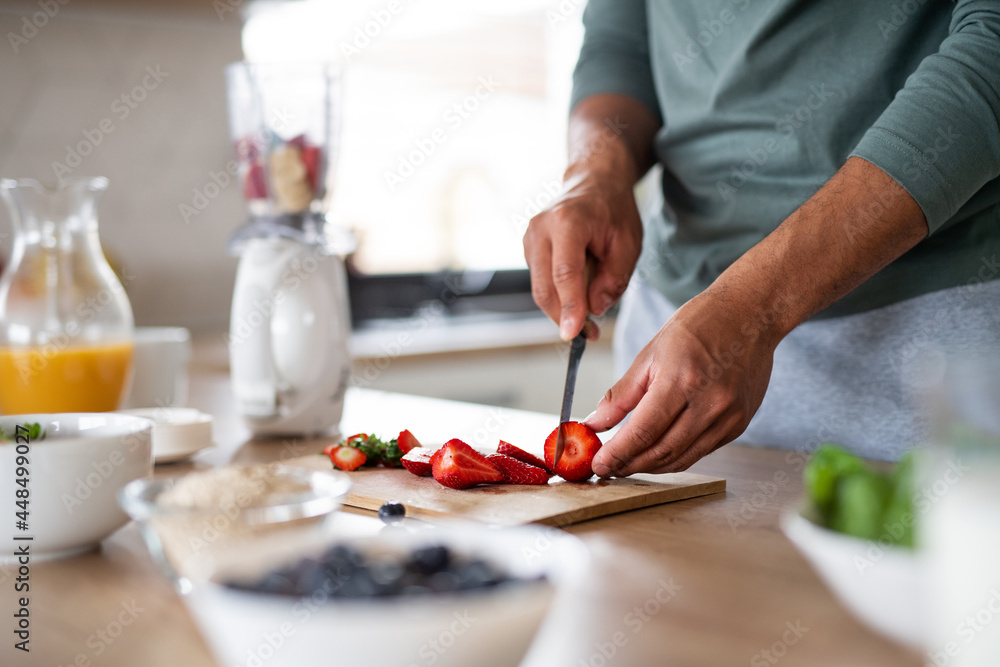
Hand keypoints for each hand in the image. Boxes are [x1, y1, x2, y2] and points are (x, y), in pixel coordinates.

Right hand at [523, 164, 642, 340]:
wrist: (593, 182)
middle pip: (545, 288)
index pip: (564, 273)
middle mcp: (540, 229)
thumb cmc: (613, 210)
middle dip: (565, 317)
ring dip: (562, 310)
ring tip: (589, 318)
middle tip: (589, 335)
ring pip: (541, 289)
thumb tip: (594, 309)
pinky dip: (558, 297)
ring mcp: (529, 238)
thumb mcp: (629, 243)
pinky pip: (542, 282)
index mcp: (568, 221)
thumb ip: (614, 279)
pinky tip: (578, 295)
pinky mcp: (529, 249)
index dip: (569, 307)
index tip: (573, 334)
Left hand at [585, 292, 777, 473]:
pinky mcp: (740, 424)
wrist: (750, 315)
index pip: (643, 432)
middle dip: (630, 465)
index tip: (599, 465)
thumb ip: (621, 394)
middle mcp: (710, 403)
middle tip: (609, 468)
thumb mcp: (650, 353)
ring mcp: (729, 417)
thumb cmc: (700, 325)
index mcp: (682, 380)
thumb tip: (595, 422)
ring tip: (628, 464)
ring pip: (682, 458)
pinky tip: (658, 451)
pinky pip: (701, 451)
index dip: (618, 454)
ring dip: (652, 467)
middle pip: (662, 452)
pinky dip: (676, 456)